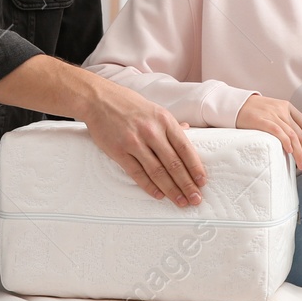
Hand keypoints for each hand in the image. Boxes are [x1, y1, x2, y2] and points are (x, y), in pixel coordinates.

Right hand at [82, 84, 207, 206]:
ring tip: (181, 201)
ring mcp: (134, 142)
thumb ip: (170, 123)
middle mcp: (152, 131)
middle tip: (196, 199)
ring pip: (157, 171)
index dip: (195, 167)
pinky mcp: (119, 151)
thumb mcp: (154, 109)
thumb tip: (188, 130)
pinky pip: (137, 173)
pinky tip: (159, 195)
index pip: (185, 148)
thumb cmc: (128, 104)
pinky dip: (149, 186)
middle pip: (174, 163)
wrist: (99, 99)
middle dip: (187, 184)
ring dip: (171, 190)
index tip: (202, 182)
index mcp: (164, 120)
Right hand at [234, 94, 301, 174]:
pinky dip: (286, 142)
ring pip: (293, 136)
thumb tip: (296, 145)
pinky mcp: (262, 120)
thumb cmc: (253, 112)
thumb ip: (284, 123)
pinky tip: (289, 152)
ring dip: (299, 154)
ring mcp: (273, 114)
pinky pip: (278, 132)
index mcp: (288, 107)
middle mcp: (282, 110)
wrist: (233, 104)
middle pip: (301, 135)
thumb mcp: (272, 112)